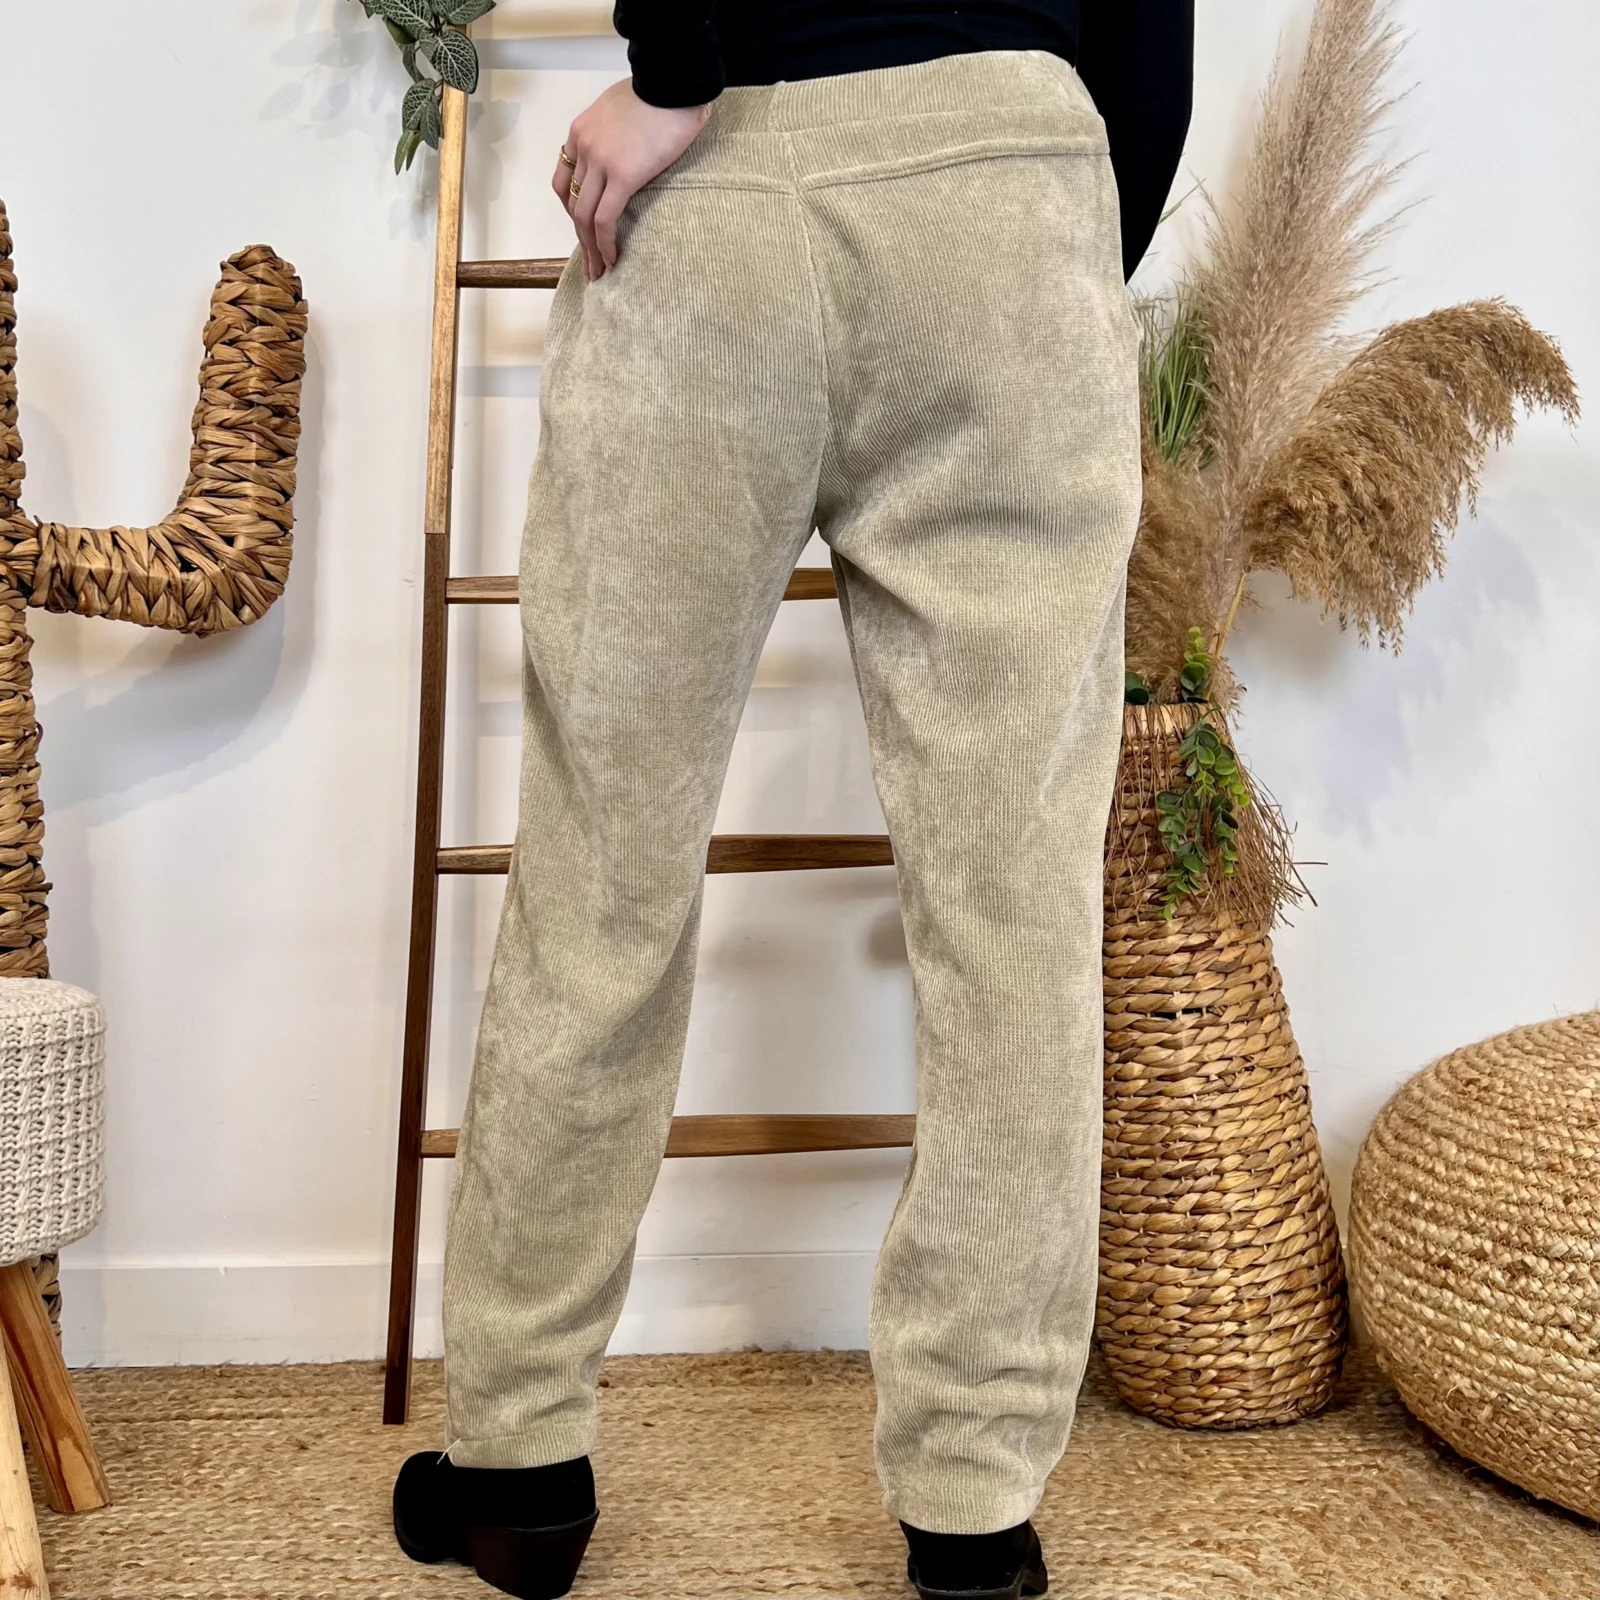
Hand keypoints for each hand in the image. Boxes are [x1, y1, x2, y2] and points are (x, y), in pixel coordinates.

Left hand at [554, 80, 711, 278]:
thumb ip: (616, 133)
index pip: (566, 178)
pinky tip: (611, 260)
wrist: (674, 80)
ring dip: (590, 248)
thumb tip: (630, 150)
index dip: (572, 209)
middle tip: (589, 264)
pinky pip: (605, 219)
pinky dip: (605, 243)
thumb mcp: (623, 107)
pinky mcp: (622, 176)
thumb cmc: (659, 91)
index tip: (584, 229)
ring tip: (600, 271)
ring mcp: (600, 161)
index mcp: (581, 131)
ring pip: (584, 216)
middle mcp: (584, 147)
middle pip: (572, 202)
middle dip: (579, 236)